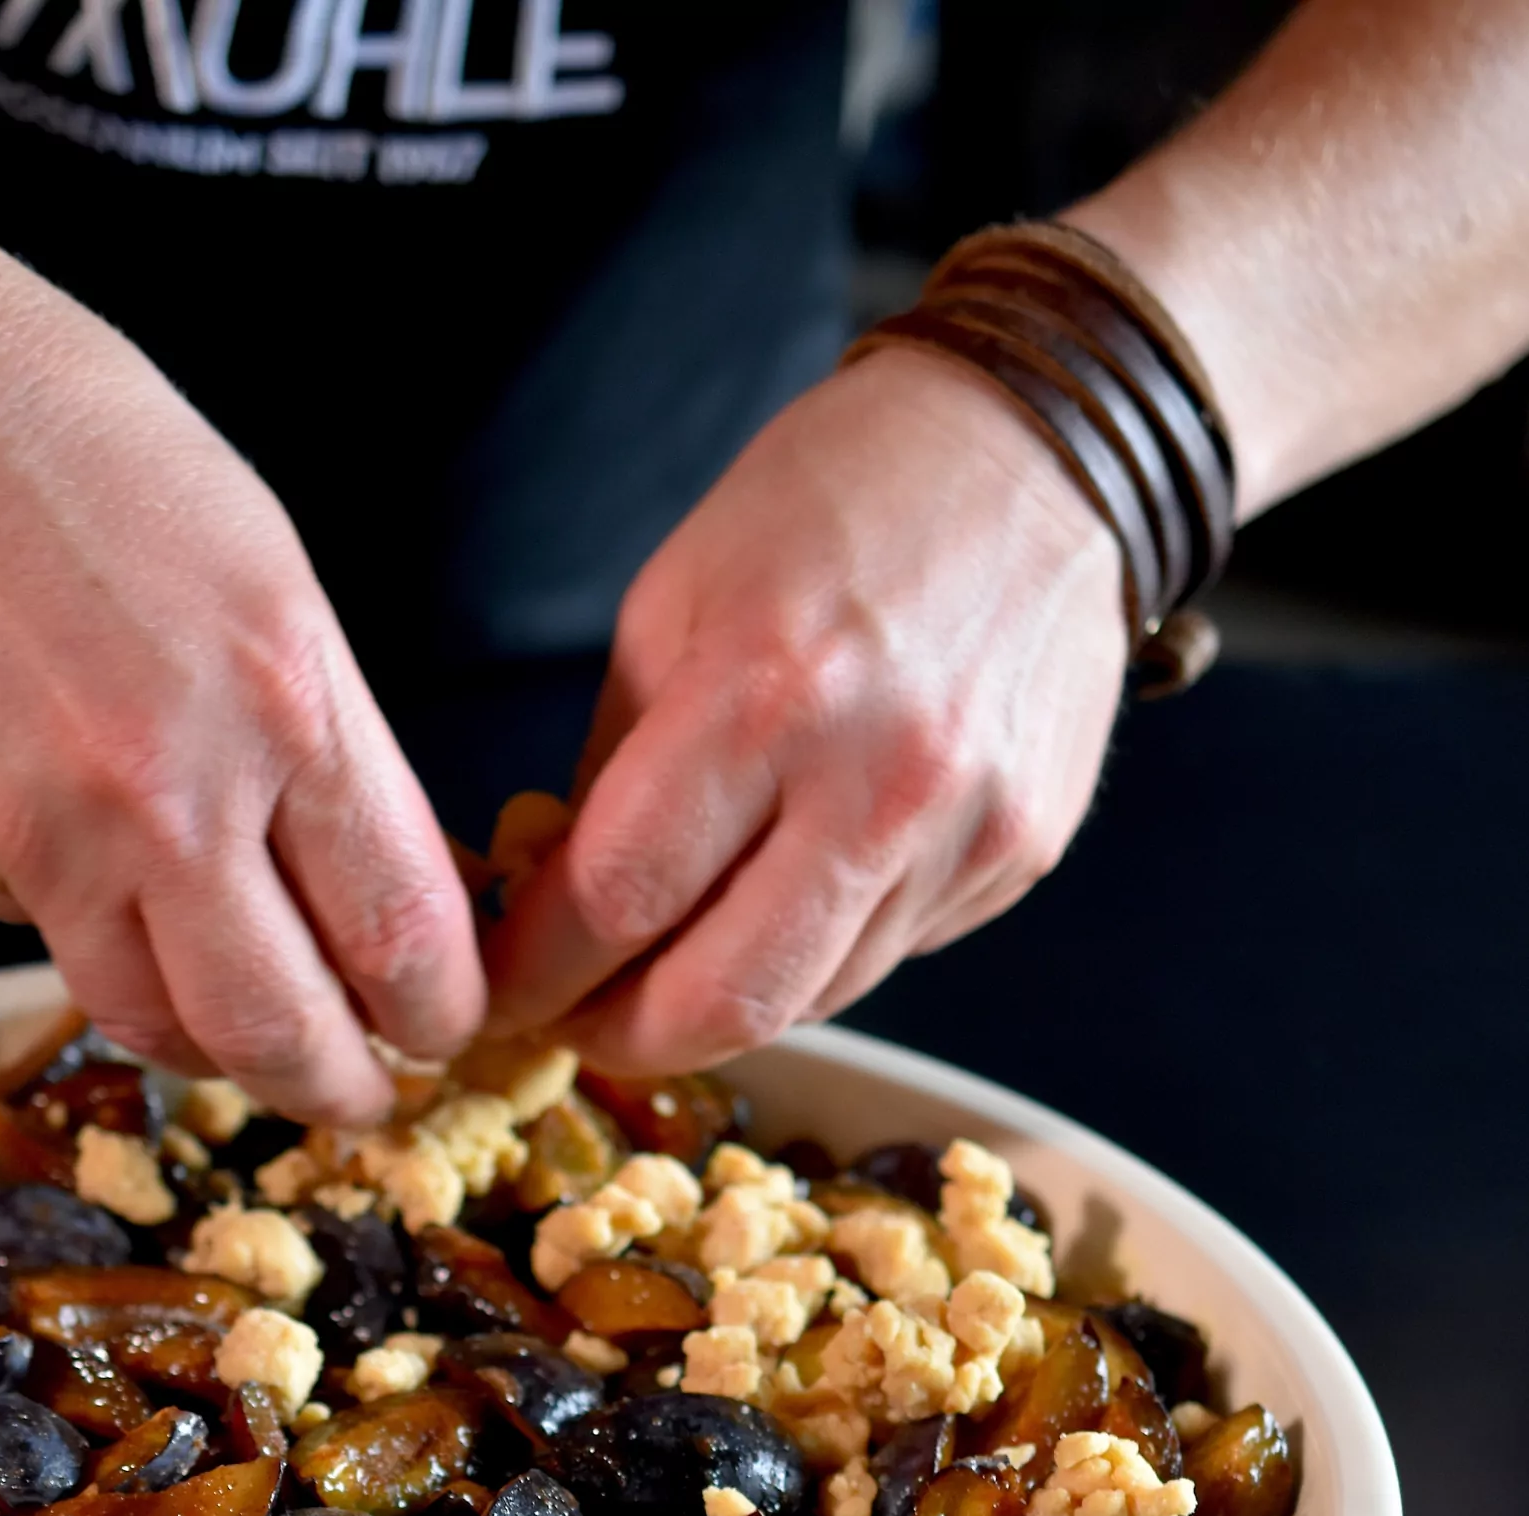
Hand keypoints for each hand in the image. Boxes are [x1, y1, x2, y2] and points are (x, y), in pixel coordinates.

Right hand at [0, 131, 481, 1121]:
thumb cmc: (59, 434)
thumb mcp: (258, 568)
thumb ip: (327, 741)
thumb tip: (382, 879)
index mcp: (284, 697)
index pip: (402, 928)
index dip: (439, 1009)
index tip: (446, 1023)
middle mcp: (170, 788)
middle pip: (281, 1028)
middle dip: (340, 1084)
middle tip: (362, 1089)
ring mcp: (45, 832)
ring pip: (155, 1022)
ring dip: (215, 1045)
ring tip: (246, 1028)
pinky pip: (48, 939)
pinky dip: (93, 938)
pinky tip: (100, 873)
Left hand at [483, 346, 1127, 1068]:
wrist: (1035, 453)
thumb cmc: (833, 504)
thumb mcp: (671, 603)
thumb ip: (611, 773)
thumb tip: (556, 906)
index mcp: (764, 692)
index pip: (619, 896)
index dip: (541, 970)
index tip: (504, 989)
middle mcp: (877, 781)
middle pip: (724, 999)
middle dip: (625, 1036)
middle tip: (576, 1023)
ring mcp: (963, 832)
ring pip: (810, 997)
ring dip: (719, 1000)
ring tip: (670, 963)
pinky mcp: (1020, 857)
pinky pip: (888, 955)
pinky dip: (814, 953)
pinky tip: (786, 898)